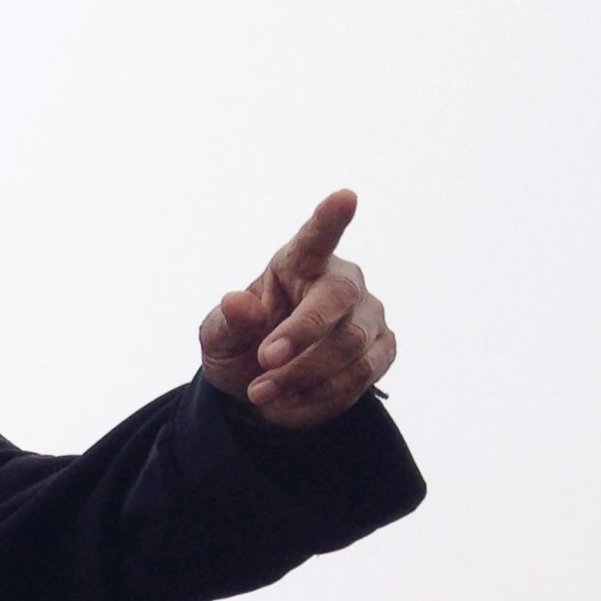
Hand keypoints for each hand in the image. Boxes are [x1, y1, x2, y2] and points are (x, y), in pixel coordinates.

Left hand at [199, 189, 395, 429]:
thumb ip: (229, 322)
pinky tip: (287, 404)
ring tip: (260, 395)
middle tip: (261, 370)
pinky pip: (359, 379)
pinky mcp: (382, 350)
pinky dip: (319, 398)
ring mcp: (368, 315)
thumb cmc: (240, 346)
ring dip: (302, 378)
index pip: (316, 237)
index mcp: (298, 263)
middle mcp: (342, 282)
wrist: (261, 387)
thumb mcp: (219, 338)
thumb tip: (234, 302)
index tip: (344, 197)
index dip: (330, 218)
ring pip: (350, 348)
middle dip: (300, 341)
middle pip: (337, 305)